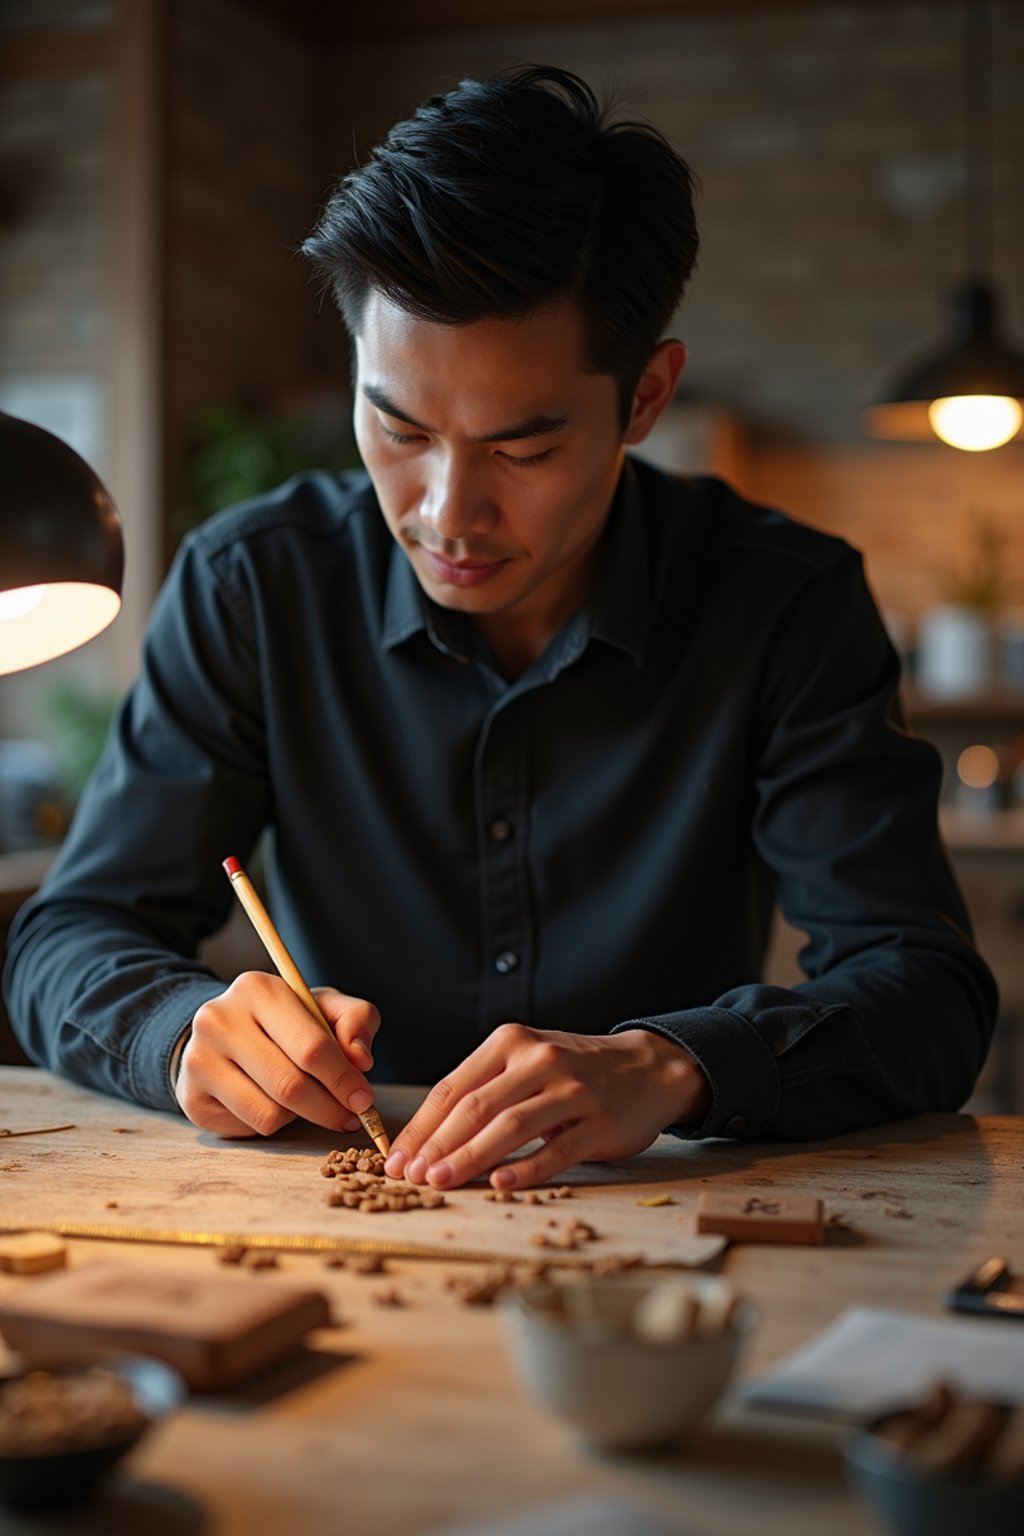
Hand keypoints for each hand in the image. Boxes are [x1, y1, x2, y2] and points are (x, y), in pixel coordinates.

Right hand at [175, 971, 380, 1137]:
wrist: (225, 1034)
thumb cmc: (287, 1021)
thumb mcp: (324, 1007)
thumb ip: (356, 1019)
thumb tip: (361, 1058)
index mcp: (257, 989)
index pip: (311, 1046)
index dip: (344, 1079)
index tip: (364, 1099)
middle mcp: (219, 1020)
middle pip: (290, 1086)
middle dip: (329, 1108)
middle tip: (350, 1116)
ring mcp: (199, 1060)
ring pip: (269, 1113)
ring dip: (300, 1117)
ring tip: (306, 1101)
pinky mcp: (191, 1097)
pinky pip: (248, 1127)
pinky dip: (272, 1123)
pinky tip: (273, 1103)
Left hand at [383, 1024, 709, 1190]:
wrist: (647, 1066)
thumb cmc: (573, 1071)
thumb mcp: (527, 1061)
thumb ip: (485, 1088)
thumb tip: (427, 1138)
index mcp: (511, 1043)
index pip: (453, 1088)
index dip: (421, 1127)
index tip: (396, 1158)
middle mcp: (539, 1061)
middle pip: (476, 1107)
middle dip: (436, 1146)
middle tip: (410, 1177)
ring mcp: (572, 1090)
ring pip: (511, 1127)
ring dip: (470, 1158)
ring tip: (441, 1182)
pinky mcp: (599, 1122)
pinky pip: (557, 1149)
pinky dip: (526, 1168)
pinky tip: (501, 1184)